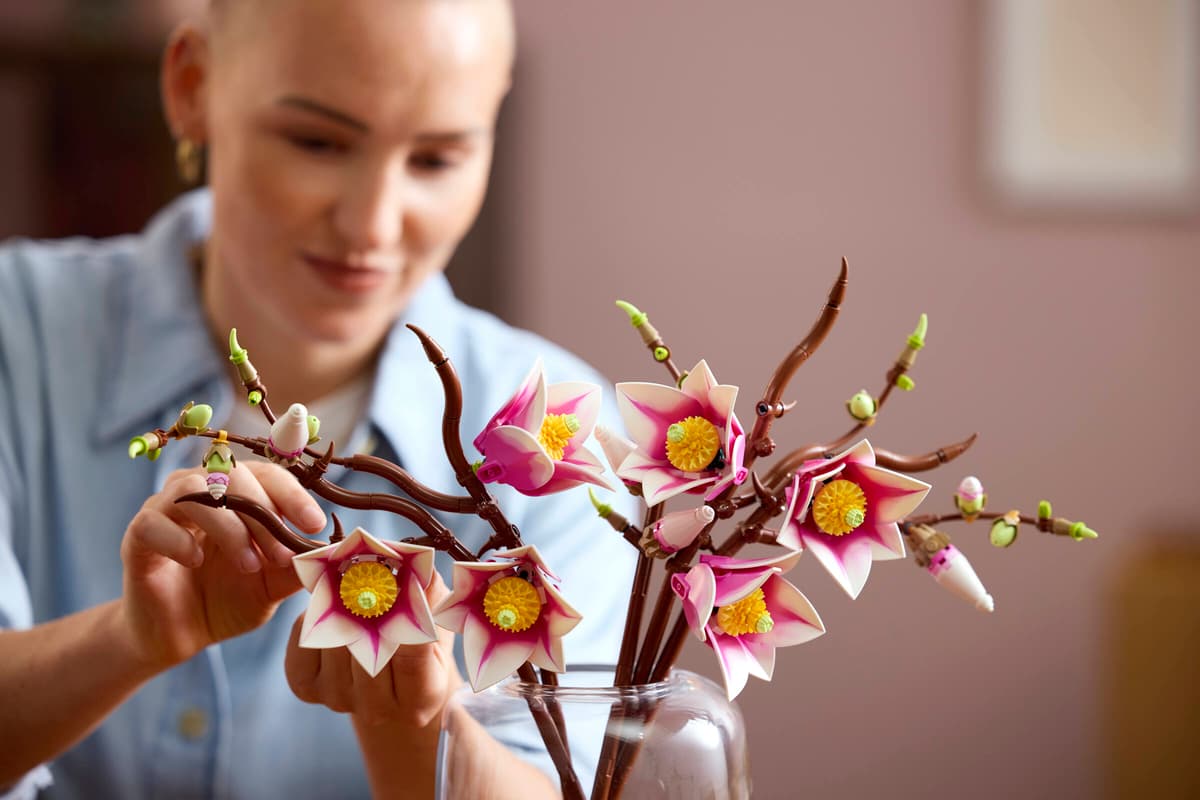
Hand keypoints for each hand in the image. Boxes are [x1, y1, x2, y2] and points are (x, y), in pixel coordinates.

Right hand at [119, 460, 326, 670]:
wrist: (180, 635)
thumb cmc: (228, 599)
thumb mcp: (272, 586)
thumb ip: (297, 566)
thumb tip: (333, 551)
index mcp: (240, 493)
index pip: (269, 475)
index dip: (294, 495)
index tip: (315, 524)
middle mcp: (202, 489)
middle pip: (234, 475)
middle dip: (265, 515)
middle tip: (282, 556)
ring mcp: (166, 508)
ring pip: (194, 490)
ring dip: (229, 526)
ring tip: (248, 565)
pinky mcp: (137, 535)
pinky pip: (152, 521)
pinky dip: (178, 539)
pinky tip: (194, 561)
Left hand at [284, 571, 461, 728]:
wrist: (389, 678)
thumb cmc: (420, 643)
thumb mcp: (436, 621)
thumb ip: (430, 597)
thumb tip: (417, 567)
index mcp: (420, 699)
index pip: (412, 654)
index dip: (407, 613)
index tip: (408, 578)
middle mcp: (377, 709)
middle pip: (367, 649)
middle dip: (370, 604)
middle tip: (373, 570)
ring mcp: (338, 700)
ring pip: (335, 641)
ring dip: (342, 605)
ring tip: (353, 581)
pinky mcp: (306, 687)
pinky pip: (305, 640)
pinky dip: (315, 616)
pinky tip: (332, 606)